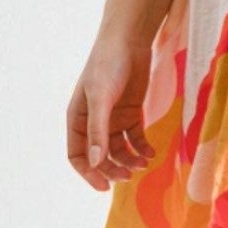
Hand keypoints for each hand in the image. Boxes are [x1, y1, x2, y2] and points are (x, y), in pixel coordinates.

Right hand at [67, 31, 157, 190]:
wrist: (129, 40)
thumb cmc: (108, 65)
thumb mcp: (101, 98)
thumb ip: (98, 130)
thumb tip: (95, 162)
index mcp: (77, 119)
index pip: (76, 156)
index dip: (88, 173)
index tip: (105, 187)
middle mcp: (93, 122)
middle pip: (99, 157)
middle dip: (113, 169)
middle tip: (128, 176)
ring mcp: (113, 118)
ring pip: (119, 150)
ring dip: (129, 160)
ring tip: (143, 163)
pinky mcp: (131, 113)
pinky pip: (135, 138)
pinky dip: (142, 148)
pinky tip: (151, 153)